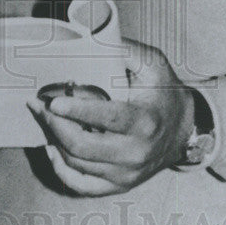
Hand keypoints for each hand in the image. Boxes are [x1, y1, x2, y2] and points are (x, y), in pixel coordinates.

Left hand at [27, 39, 194, 195]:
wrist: (185, 131)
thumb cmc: (165, 95)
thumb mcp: (154, 65)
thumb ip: (125, 50)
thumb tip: (93, 39)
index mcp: (145, 122)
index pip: (107, 118)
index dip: (78, 110)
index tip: (55, 101)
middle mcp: (136, 153)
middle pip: (83, 146)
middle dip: (55, 125)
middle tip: (40, 105)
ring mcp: (126, 174)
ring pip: (77, 164)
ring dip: (54, 140)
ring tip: (44, 118)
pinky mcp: (119, 185)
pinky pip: (82, 185)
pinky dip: (62, 169)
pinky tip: (53, 148)